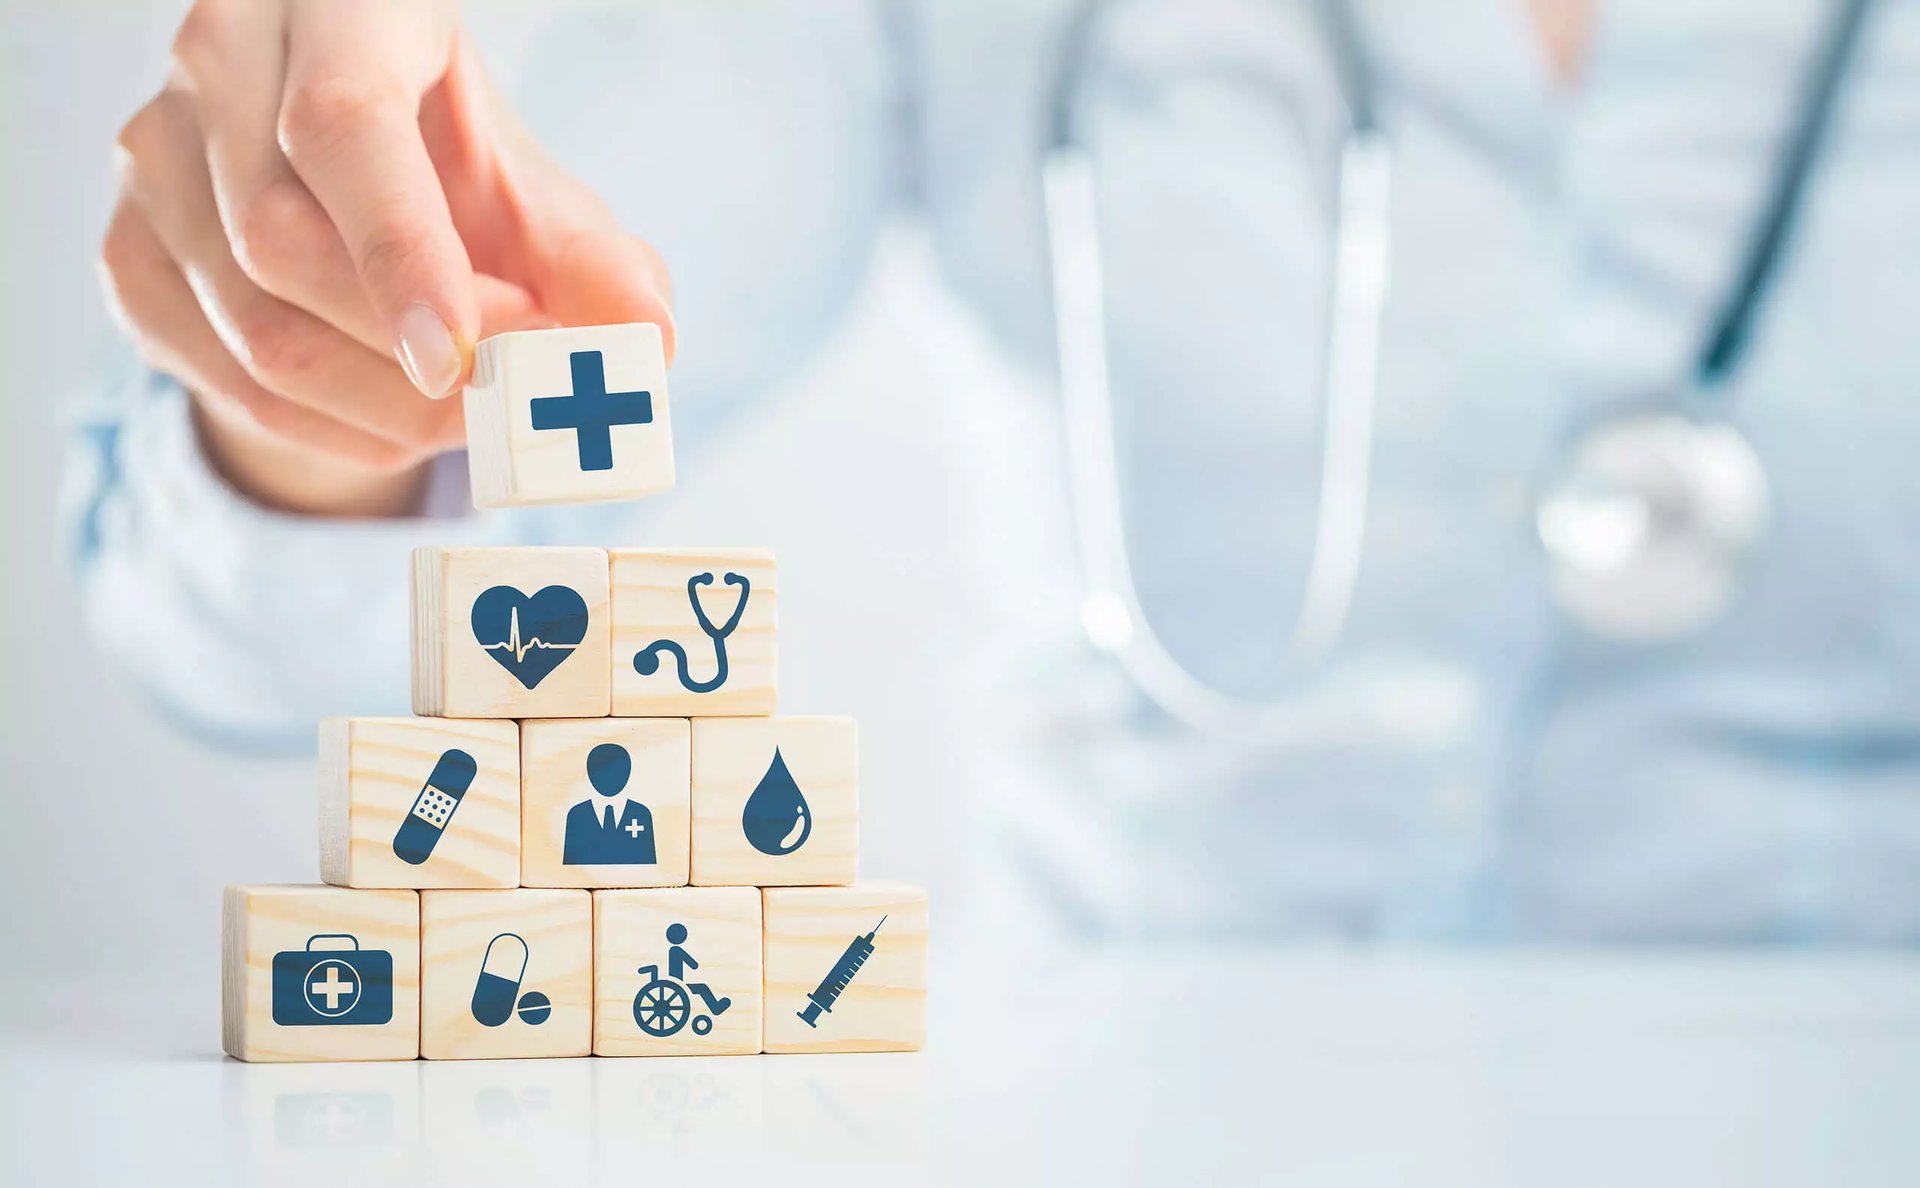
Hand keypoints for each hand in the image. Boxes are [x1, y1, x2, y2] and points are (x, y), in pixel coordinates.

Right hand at [99, 0, 674, 515]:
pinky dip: (327, 429)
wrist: (347, 173)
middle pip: (283, 244)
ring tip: (474, 412)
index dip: (402, 252)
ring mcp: (154, 154)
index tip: (465, 360)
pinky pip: (219, 378)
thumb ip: (594, 258)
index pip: (342, 128)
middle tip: (516, 393)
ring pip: (251, 328)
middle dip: (413, 353)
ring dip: (384, 408)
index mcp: (332, 5)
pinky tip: (395, 417)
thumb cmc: (454, 161)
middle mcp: (217, 60)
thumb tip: (648, 338)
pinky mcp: (129, 249)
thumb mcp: (534, 193)